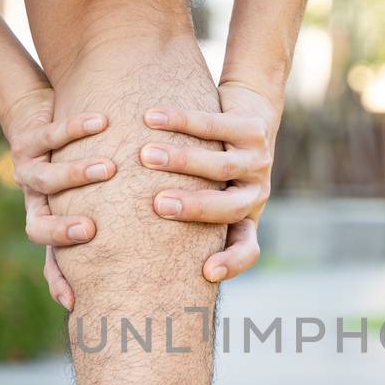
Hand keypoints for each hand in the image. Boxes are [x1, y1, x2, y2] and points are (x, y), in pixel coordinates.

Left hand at [1, 85, 113, 310]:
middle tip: (90, 230)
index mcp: (53, 224)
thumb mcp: (105, 197)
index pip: (53, 263)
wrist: (41, 114)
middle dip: (61, 232)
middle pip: (38, 229)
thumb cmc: (91, 159)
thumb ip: (127, 224)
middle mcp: (37, 203)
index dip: (60, 281)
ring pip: (46, 181)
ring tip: (111, 168)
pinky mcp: (29, 138)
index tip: (77, 300)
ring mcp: (29, 171)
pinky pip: (52, 136)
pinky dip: (77, 130)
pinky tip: (104, 122)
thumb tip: (177, 259)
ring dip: (77, 176)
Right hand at [139, 81, 278, 283]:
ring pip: (221, 165)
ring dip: (182, 160)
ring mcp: (258, 160)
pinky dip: (181, 121)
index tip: (207, 272)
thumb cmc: (211, 164)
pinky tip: (150, 118)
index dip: (232, 263)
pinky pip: (214, 125)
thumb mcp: (206, 196)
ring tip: (145, 155)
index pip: (247, 249)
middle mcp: (255, 192)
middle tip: (158, 204)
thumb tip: (126, 249)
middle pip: (230, 208)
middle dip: (194, 207)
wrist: (250, 112)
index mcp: (244, 217)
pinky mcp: (252, 128)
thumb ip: (180, 223)